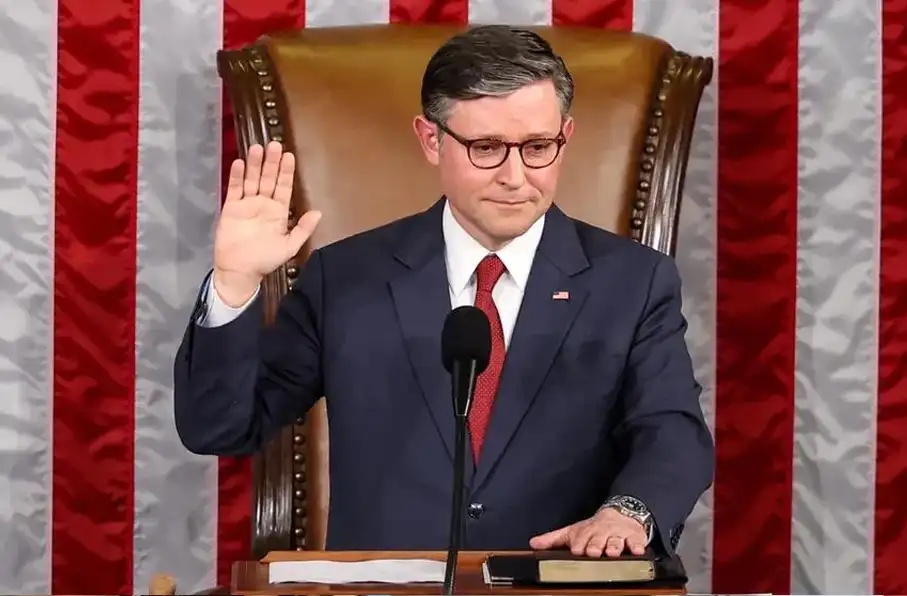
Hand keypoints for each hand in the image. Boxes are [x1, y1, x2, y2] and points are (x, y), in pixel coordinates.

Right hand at [213, 141, 321, 306]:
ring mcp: (246, 205)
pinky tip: (240, 163)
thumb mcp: (289, 246)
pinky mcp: (230, 208)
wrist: (239, 271)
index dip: (285, 172)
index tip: (289, 156)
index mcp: (278, 212)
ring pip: (251, 180)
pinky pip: (234, 189)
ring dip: (255, 165)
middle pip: (267, 179)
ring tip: (257, 148)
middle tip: (274, 145)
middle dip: (271, 163)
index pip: (283, 187)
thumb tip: (318, 213)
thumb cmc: (265, 260)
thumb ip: (303, 229)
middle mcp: (263, 204)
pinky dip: (237, 176)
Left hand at [529, 508, 646, 557]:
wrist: (621, 514)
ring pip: (616, 541)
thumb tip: (533, 544)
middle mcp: (602, 533)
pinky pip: (637, 543)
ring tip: (612, 552)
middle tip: (593, 552)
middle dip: (596, 545)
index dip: (579, 543)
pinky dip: (637, 547)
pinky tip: (637, 551)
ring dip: (614, 546)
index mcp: (586, 532)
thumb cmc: (593, 528)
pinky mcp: (634, 538)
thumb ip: (553, 539)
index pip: (581, 537)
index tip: (576, 549)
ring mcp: (619, 535)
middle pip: (598, 539)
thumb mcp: (572, 531)